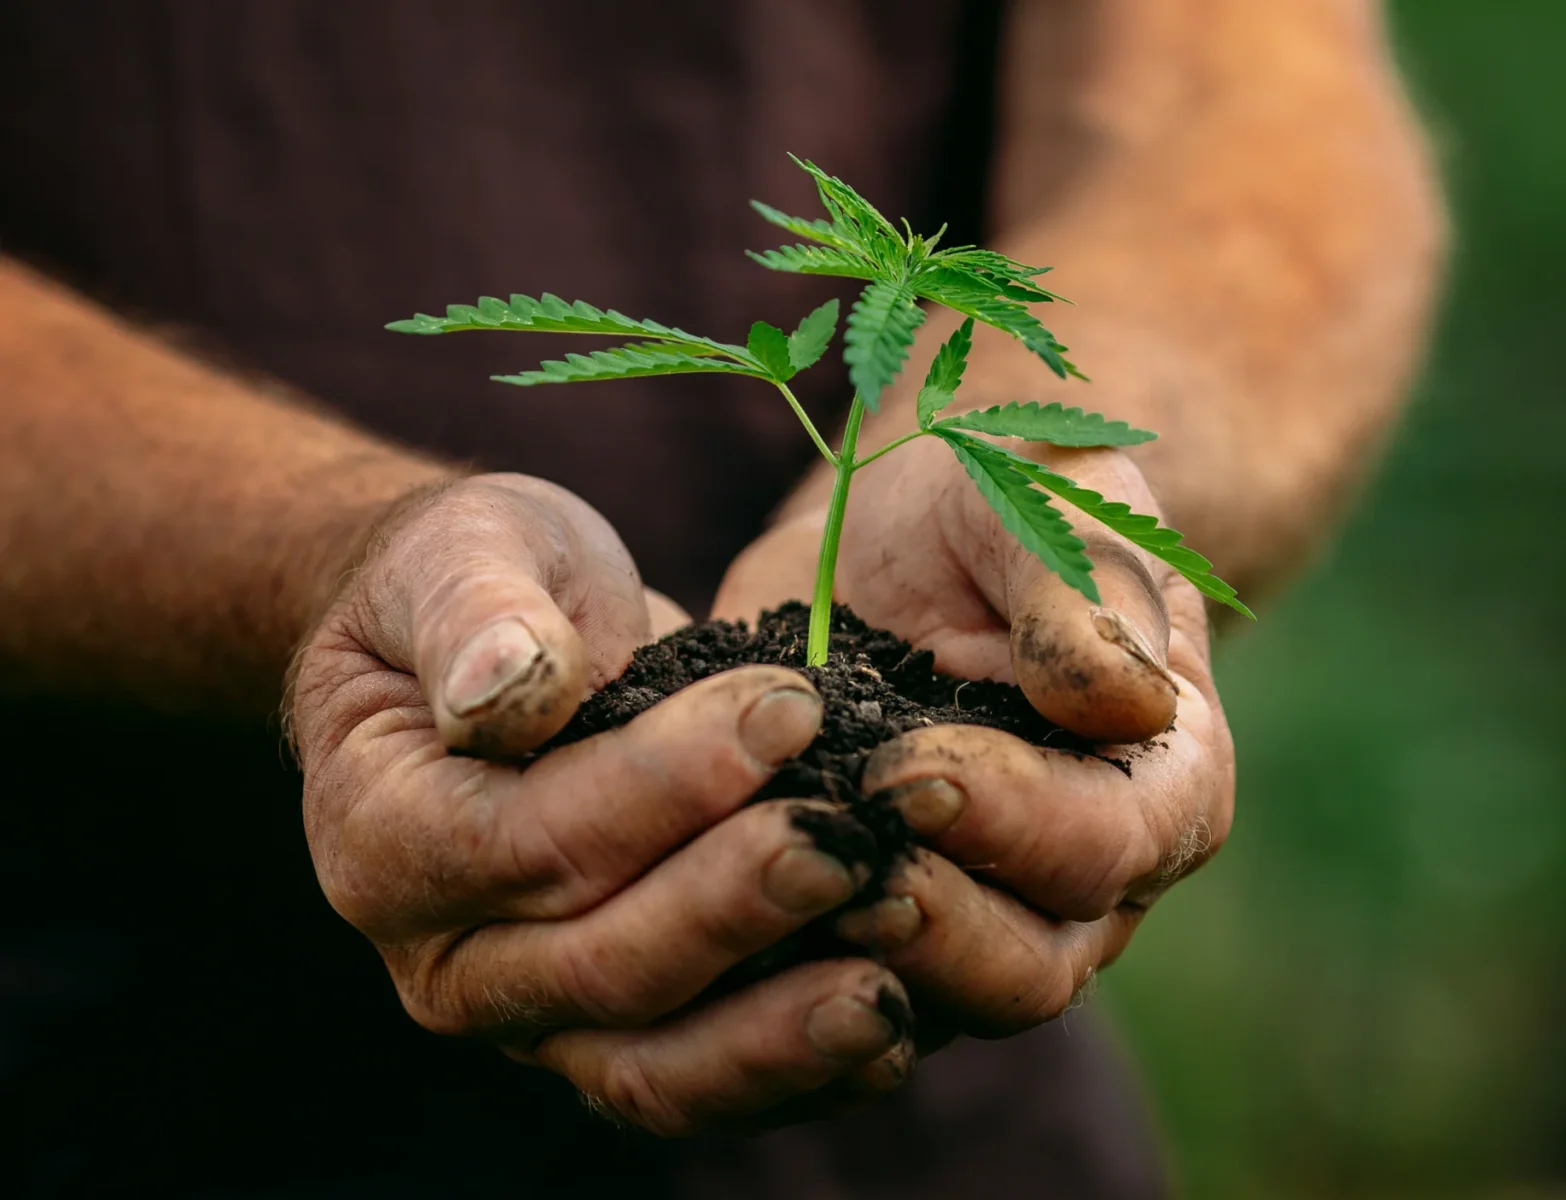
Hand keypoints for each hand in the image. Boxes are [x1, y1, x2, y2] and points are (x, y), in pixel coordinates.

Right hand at [290, 472, 917, 1134]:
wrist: (503, 652)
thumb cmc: (485, 584)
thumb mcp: (464, 549)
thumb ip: (477, 610)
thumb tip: (509, 687)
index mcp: (384, 838)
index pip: (525, 842)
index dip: (661, 784)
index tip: (784, 708)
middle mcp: (448, 959)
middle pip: (599, 967)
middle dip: (734, 906)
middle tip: (849, 839)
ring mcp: (536, 1017)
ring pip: (653, 1065)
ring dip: (776, 1033)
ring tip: (889, 986)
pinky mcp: (624, 1040)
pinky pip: (708, 1085)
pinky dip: (800, 1074)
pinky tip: (894, 1029)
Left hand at [716, 441, 1234, 1039]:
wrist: (905, 526)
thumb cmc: (1006, 497)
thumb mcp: (1050, 498)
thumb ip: (1086, 590)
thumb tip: (1124, 699)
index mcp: (1165, 782)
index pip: (1105, 844)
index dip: (1010, 820)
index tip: (907, 767)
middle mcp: (1093, 886)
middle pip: (1030, 968)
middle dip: (929, 923)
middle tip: (826, 850)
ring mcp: (987, 929)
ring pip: (932, 1009)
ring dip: (845, 964)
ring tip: (759, 891)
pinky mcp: (879, 941)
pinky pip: (832, 1005)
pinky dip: (772, 987)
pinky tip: (704, 934)